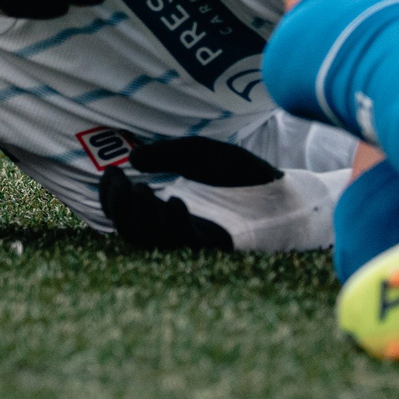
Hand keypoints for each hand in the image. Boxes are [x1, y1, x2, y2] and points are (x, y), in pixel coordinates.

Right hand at [98, 137, 287, 252]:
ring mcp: (194, 238)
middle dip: (119, 207)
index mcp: (168, 206)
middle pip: (132, 230)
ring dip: (140, 216)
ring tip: (142, 189)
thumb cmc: (246, 175)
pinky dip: (175, 223)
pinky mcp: (215, 245)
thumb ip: (170, 153)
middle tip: (120, 182)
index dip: (111, 196)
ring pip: (153, 240)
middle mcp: (176, 227)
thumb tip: (133, 156)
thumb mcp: (203, 153)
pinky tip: (174, 200)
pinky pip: (186, 242)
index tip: (109, 172)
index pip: (128, 210)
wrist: (288, 192)